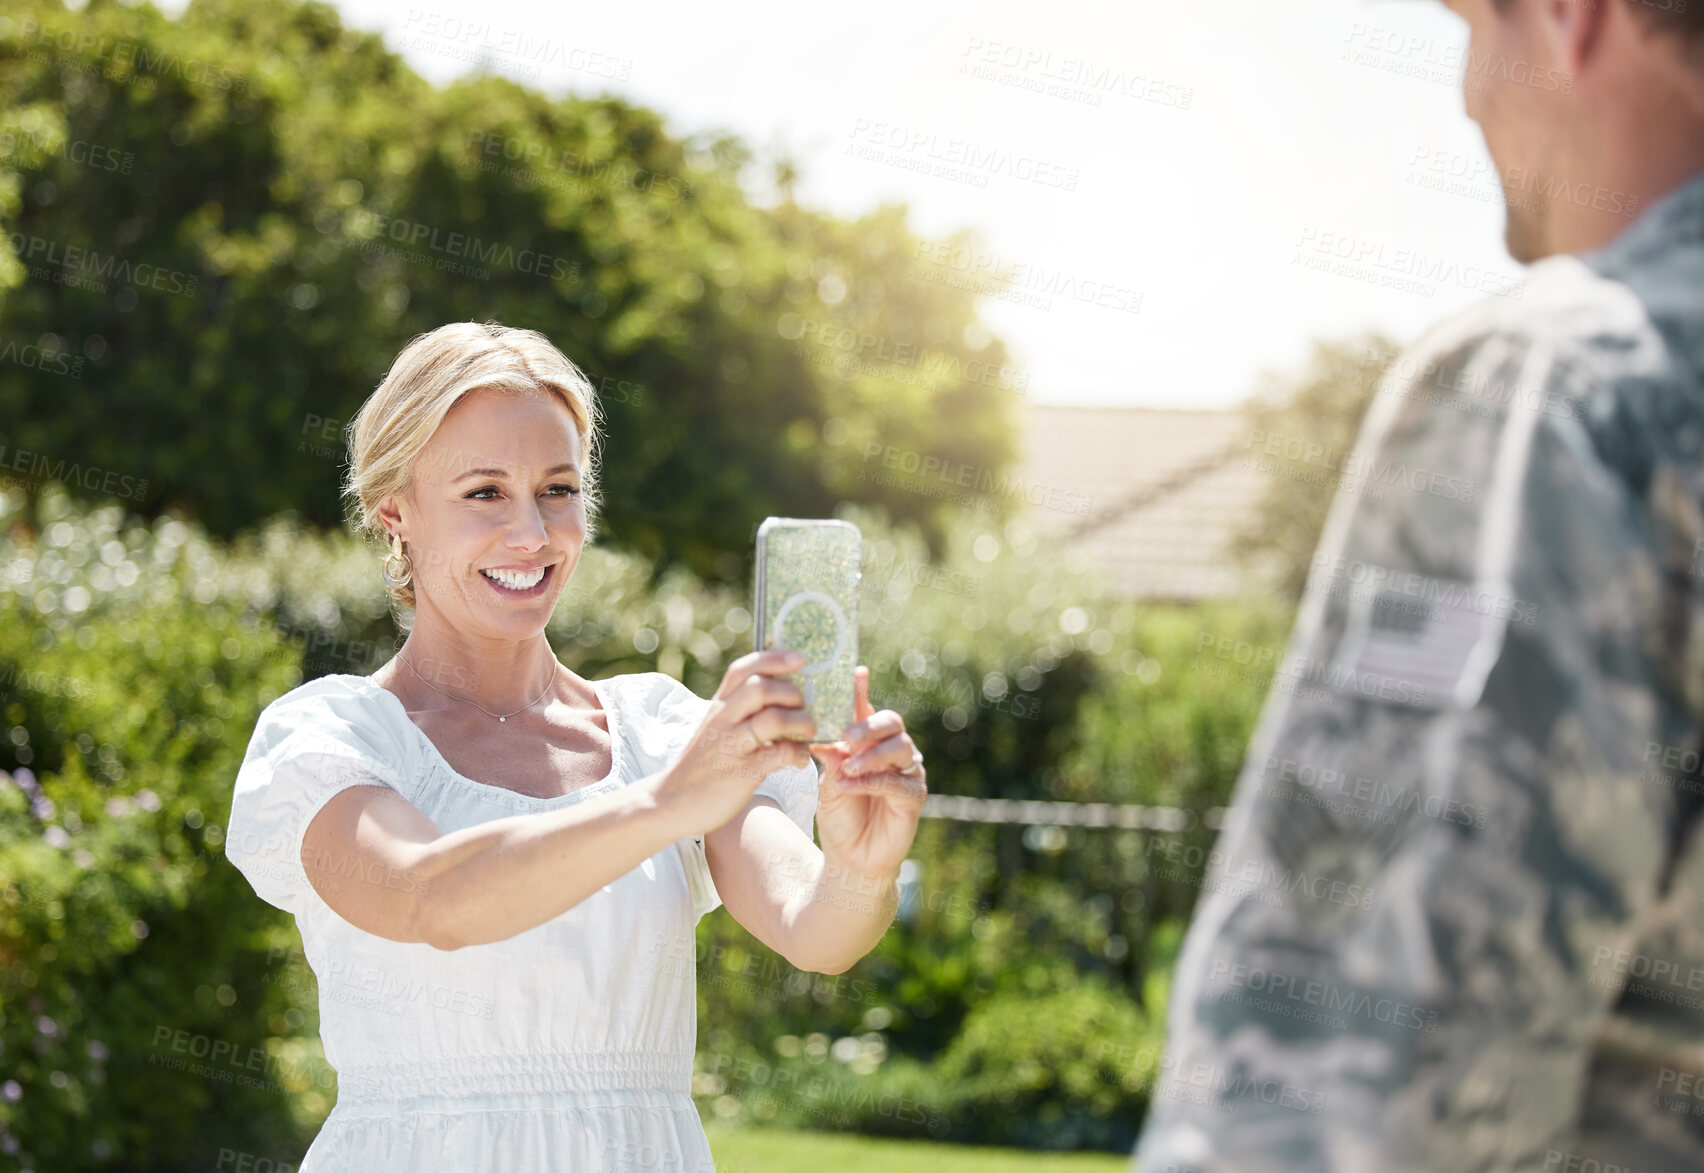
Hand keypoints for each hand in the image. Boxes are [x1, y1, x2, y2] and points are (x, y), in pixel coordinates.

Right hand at [654, 649, 816, 833]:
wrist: (671, 802)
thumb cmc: (703, 764)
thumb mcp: (715, 728)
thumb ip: (740, 710)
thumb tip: (781, 696)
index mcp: (718, 705)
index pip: (743, 669)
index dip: (773, 659)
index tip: (799, 658)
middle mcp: (723, 720)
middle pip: (761, 687)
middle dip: (792, 694)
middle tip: (803, 708)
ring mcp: (731, 745)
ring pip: (773, 719)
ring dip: (801, 722)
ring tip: (808, 732)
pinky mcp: (741, 772)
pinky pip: (779, 755)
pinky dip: (798, 753)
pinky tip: (798, 759)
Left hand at [808, 665, 926, 880]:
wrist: (850, 859)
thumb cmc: (840, 815)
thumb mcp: (826, 783)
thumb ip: (829, 759)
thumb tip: (822, 738)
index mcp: (869, 741)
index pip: (866, 709)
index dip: (862, 690)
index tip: (855, 672)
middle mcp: (892, 751)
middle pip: (892, 723)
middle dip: (870, 725)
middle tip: (848, 736)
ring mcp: (906, 772)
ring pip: (900, 748)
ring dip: (871, 756)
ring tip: (847, 767)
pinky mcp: (914, 797)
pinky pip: (898, 782)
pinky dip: (873, 781)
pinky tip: (850, 785)